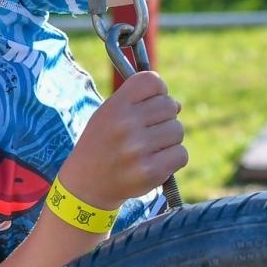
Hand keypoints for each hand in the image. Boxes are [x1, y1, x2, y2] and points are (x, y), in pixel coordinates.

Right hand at [57, 71, 186, 209]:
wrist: (86, 185)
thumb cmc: (102, 145)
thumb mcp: (107, 114)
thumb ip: (137, 102)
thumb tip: (177, 105)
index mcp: (115, 106)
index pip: (152, 81)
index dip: (158, 91)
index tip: (150, 104)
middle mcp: (126, 124)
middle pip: (169, 106)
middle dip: (164, 118)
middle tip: (148, 132)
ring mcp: (138, 149)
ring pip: (178, 130)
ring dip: (169, 140)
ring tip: (149, 149)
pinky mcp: (151, 171)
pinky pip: (181, 154)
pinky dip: (173, 158)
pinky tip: (155, 162)